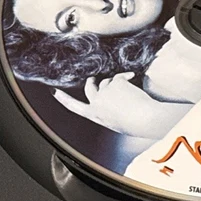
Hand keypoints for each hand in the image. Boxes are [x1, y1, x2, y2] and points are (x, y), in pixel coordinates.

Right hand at [52, 74, 188, 138]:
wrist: (146, 118)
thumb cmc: (135, 123)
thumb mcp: (114, 120)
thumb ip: (106, 109)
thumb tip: (106, 94)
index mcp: (95, 116)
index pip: (74, 107)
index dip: (63, 99)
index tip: (54, 91)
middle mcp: (96, 103)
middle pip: (89, 87)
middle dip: (92, 81)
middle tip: (94, 78)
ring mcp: (104, 92)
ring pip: (107, 81)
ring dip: (116, 83)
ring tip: (130, 92)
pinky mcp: (114, 83)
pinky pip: (119, 76)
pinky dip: (126, 76)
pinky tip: (133, 79)